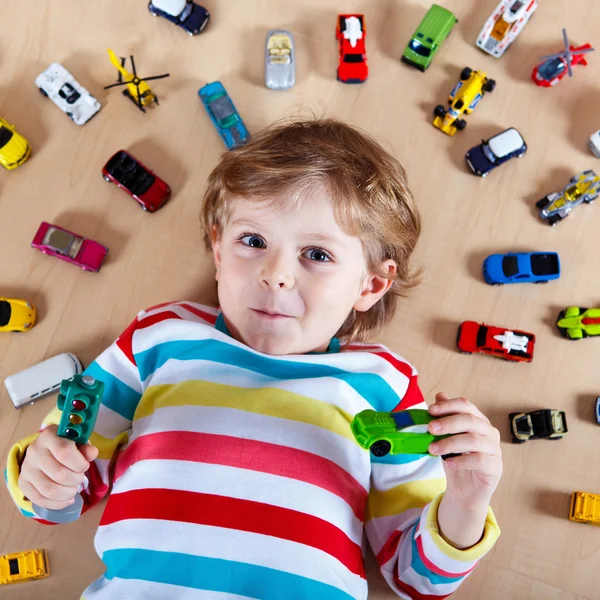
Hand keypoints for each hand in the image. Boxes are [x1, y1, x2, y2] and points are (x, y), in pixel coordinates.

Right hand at [18, 425, 98, 510]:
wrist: (45, 449)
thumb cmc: (66, 445)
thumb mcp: (78, 441)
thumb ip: (86, 448)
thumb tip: (92, 453)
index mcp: (49, 436)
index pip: (65, 453)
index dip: (79, 464)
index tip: (85, 466)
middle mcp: (34, 451)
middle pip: (59, 474)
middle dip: (76, 480)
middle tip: (80, 478)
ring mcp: (26, 468)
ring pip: (50, 490)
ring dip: (68, 493)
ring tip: (74, 489)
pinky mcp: (23, 483)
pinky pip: (40, 500)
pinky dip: (57, 503)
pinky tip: (67, 499)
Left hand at [427, 393, 501, 511]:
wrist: (465, 491)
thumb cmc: (457, 460)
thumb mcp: (447, 438)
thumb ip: (445, 418)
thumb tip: (439, 395)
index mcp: (477, 420)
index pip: (465, 405)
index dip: (448, 405)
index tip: (430, 410)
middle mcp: (489, 432)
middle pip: (470, 420)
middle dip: (448, 423)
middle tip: (430, 428)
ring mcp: (494, 450)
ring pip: (474, 440)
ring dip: (450, 443)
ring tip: (432, 449)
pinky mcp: (495, 467)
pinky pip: (479, 460)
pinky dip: (461, 461)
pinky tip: (448, 464)